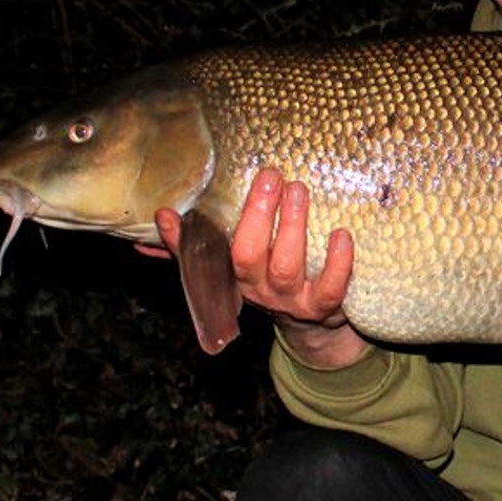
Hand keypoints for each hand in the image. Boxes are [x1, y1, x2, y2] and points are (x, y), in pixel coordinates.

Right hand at [153, 167, 369, 367]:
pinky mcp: (323, 308)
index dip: (184, 240)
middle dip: (258, 214)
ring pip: (286, 267)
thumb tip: (161, 214)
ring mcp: (290, 301)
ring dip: (292, 227)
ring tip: (299, 190)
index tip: (171, 210)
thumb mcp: (234, 263)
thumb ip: (196, 243)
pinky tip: (341, 234)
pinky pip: (329, 288)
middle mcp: (257, 290)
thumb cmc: (270, 279)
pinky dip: (337, 262)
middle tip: (271, 175)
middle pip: (248, 256)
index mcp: (233, 276)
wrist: (312, 325)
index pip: (204, 258)